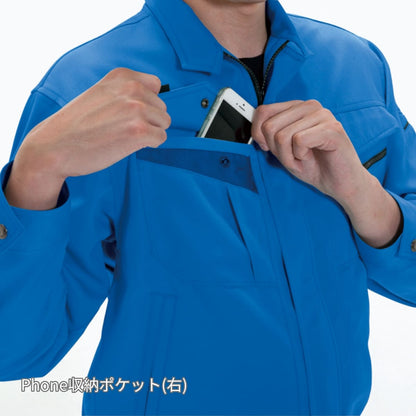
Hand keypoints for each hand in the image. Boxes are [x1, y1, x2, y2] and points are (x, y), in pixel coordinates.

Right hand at [5, 68, 170, 209]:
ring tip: (124, 136)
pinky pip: (161, 139)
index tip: (129, 114)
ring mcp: (137, 109)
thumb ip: (126, 91)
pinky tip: (127, 145)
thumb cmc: (77, 124)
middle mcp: (132, 88)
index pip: (156, 87)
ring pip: (164, 124)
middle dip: (149, 121)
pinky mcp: (140, 131)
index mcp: (122, 76)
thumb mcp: (100, 93)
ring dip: (149, 133)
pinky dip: (148, 145)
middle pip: (162, 108)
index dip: (147, 104)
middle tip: (122, 129)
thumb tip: (156, 98)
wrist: (55, 146)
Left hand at [251, 99, 365, 201]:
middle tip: (293, 156)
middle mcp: (310, 106)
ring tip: (304, 158)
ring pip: (283, 135)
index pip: (263, 111)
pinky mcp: (332, 128)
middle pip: (270, 126)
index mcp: (297, 108)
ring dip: (289, 156)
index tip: (266, 147)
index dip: (258, 133)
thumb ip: (270, 137)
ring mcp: (323, 115)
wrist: (340, 183)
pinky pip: (299, 140)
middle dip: (277, 150)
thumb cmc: (315, 166)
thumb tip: (255, 129)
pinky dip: (300, 155)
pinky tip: (312, 156)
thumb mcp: (283, 150)